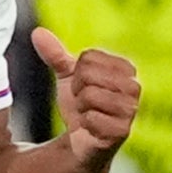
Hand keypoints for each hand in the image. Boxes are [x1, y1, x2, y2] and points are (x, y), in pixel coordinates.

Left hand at [37, 27, 137, 172]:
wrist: (82, 140)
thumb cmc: (80, 105)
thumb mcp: (67, 77)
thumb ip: (55, 54)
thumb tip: (37, 32)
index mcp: (125, 69)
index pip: (88, 57)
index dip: (77, 73)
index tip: (82, 87)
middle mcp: (134, 87)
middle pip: (88, 73)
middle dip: (78, 90)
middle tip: (84, 103)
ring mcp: (130, 110)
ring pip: (89, 94)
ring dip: (81, 108)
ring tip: (88, 114)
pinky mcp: (122, 131)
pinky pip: (91, 118)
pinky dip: (84, 124)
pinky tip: (91, 129)